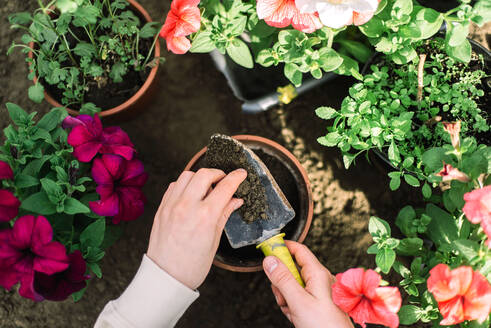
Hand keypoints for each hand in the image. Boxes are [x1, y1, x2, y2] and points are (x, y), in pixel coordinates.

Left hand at [147, 168, 246, 289]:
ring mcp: (171, 206)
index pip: (225, 187)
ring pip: (187, 175)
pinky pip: (174, 185)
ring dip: (200, 177)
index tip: (241, 174)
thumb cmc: (191, 266)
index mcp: (205, 216)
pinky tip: (191, 194)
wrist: (165, 277)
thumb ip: (224, 214)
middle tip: (224, 180)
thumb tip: (235, 200)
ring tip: (207, 187)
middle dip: (218, 174)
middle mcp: (187, 206)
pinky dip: (184, 184)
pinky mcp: (161, 208)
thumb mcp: (215, 240)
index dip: (236, 177)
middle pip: (204, 174)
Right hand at [263, 241, 352, 327]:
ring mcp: (317, 293)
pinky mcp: (315, 304)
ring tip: (292, 310)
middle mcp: (319, 280)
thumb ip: (282, 279)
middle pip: (292, 270)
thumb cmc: (325, 326)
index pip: (298, 250)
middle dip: (282, 283)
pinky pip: (297, 299)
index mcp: (318, 274)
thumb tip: (270, 261)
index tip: (268, 250)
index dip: (283, 247)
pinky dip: (292, 307)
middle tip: (282, 295)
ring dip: (286, 298)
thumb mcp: (298, 301)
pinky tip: (296, 316)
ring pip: (292, 287)